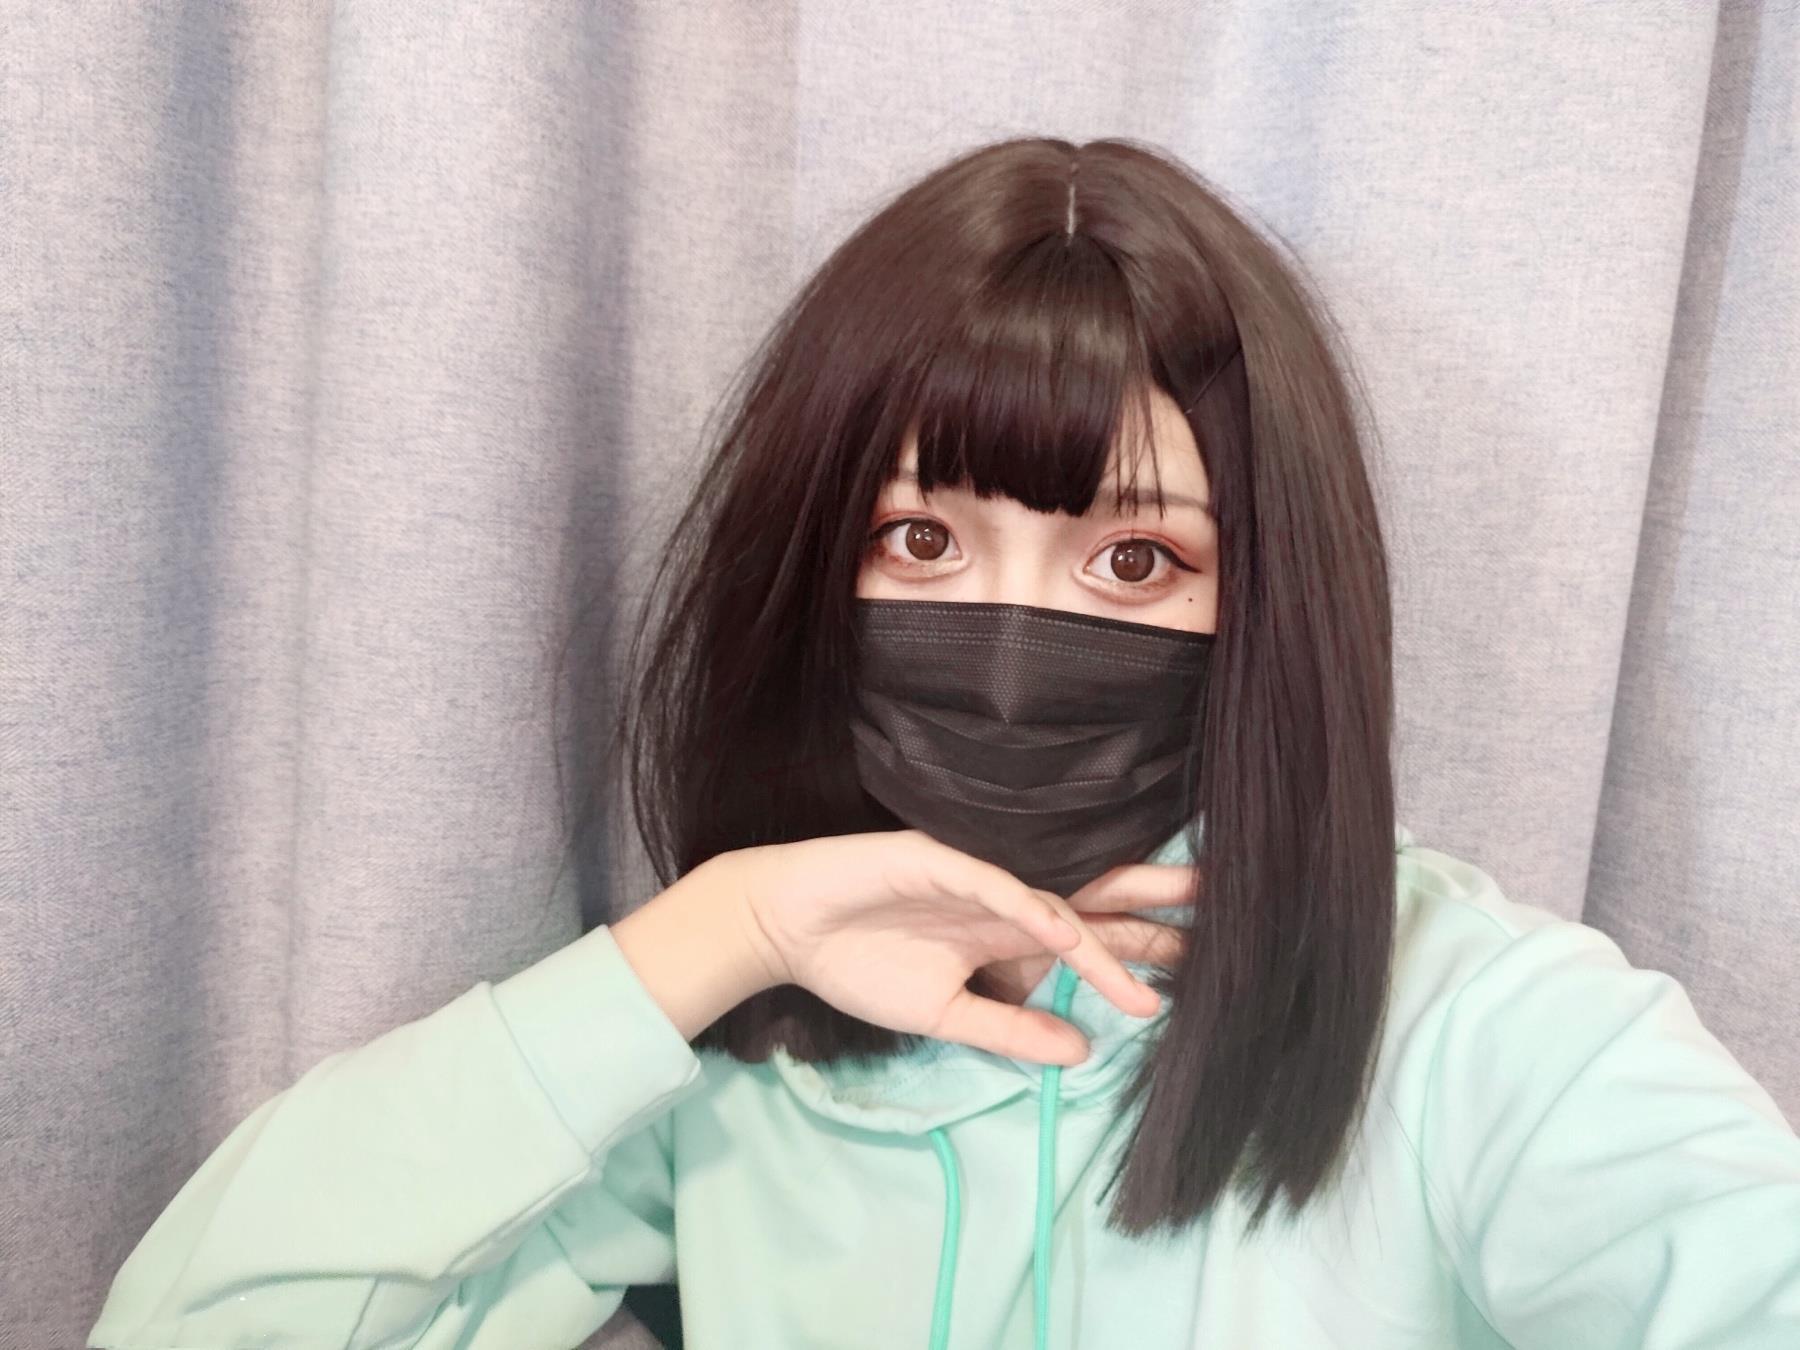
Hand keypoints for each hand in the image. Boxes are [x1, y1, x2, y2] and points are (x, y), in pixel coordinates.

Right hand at [725, 829, 1164, 1064]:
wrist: (788, 927)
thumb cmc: (861, 963)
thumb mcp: (946, 1015)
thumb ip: (1011, 1029)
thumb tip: (1082, 1055)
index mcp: (1008, 932)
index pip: (1088, 942)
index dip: (1139, 956)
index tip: (1194, 982)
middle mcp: (1004, 900)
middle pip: (1093, 901)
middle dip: (1154, 910)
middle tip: (1223, 912)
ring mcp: (975, 878)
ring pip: (1057, 895)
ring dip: (1110, 920)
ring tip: (1165, 944)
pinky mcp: (936, 860)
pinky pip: (995, 886)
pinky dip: (1032, 909)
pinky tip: (1069, 935)